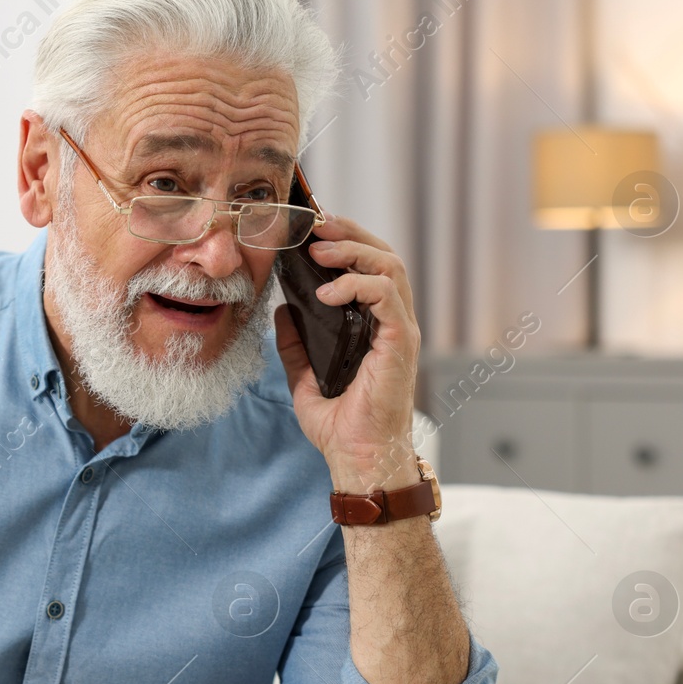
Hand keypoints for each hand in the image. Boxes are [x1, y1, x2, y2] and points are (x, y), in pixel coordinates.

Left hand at [274, 214, 420, 491]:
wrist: (357, 457)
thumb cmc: (339, 423)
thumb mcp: (303, 375)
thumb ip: (295, 342)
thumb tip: (281, 309)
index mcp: (374, 324)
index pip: (368, 267)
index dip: (344, 241)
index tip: (311, 229)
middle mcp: (393, 321)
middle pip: (383, 255)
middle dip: (349, 234)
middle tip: (315, 227)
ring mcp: (400, 330)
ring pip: (389, 267)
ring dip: (352, 251)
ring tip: (318, 253)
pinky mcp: (401, 342)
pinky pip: (386, 296)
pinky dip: (356, 285)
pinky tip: (326, 293)